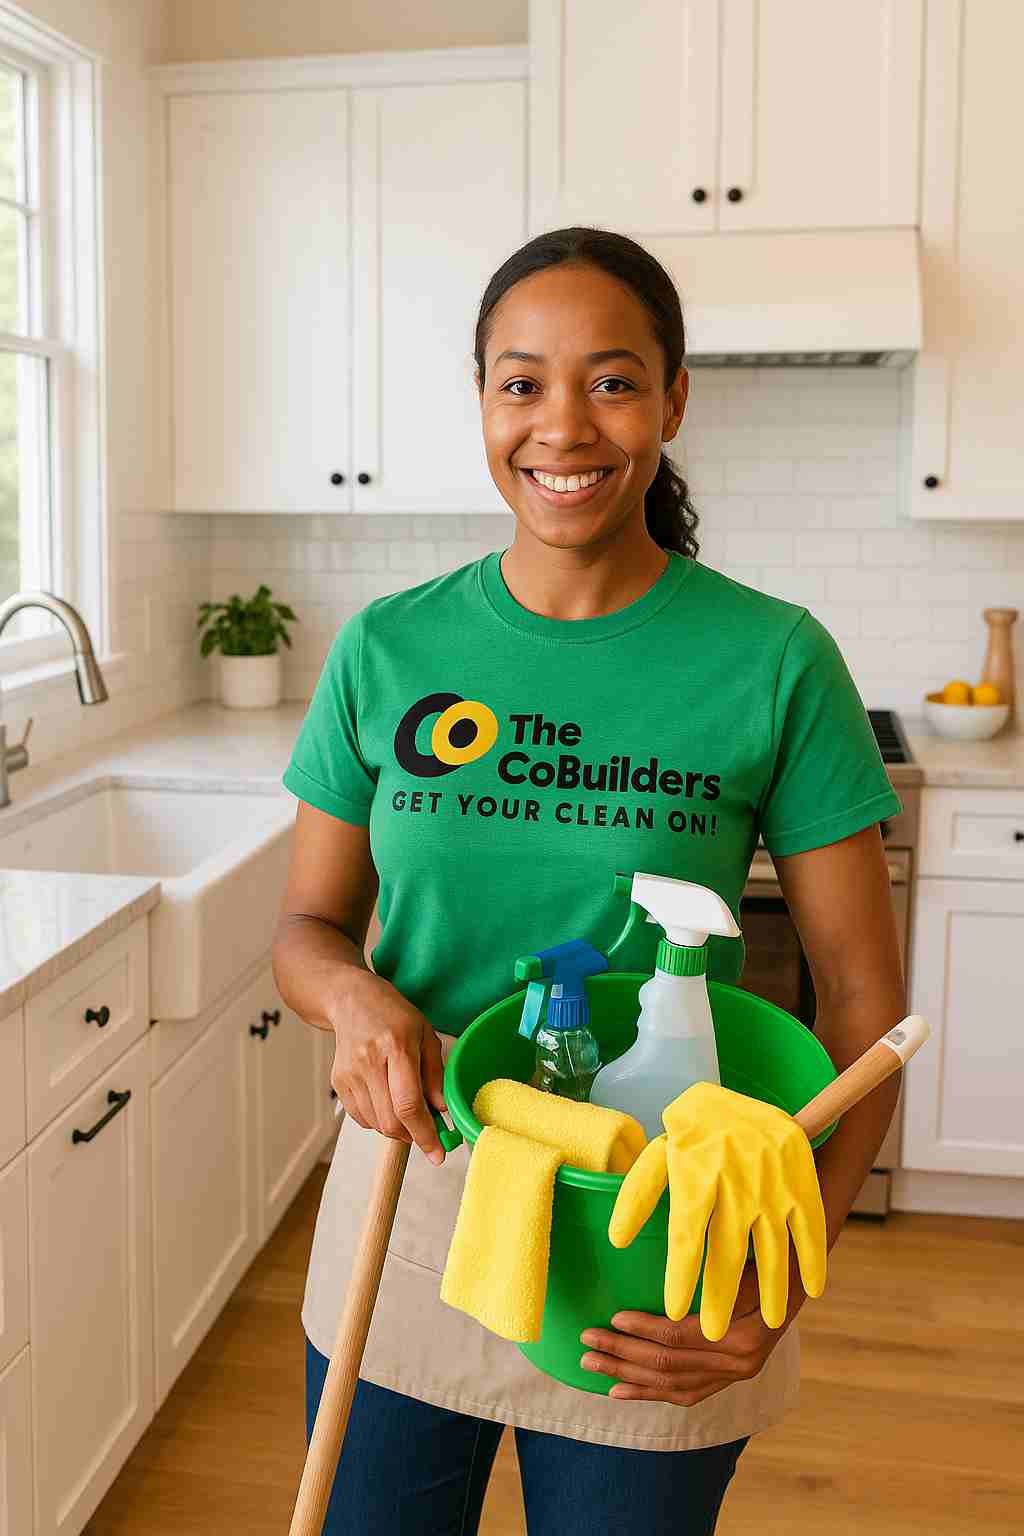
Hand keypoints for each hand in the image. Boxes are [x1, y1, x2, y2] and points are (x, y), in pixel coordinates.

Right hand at [329, 970, 446, 1164]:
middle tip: (426, 1131)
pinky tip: (387, 1101)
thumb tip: (442, 1111)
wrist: (351, 1000)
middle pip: (390, 1121)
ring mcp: (350, 1074)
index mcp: (396, 1046)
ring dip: (397, 1129)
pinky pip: (362, 1118)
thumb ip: (435, 1074)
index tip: (438, 1154)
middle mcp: (369, 1062)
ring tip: (407, 1109)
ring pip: (376, 1124)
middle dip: (413, 1136)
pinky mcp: (338, 1082)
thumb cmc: (393, 1014)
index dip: (425, 1134)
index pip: (408, 1104)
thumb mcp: (425, 1034)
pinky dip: (379, 1120)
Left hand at [579, 1255, 805, 1406]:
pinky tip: (621, 1391)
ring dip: (628, 1377)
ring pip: (673, 1384)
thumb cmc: (768, 1256)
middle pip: (670, 1365)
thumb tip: (669, 1274)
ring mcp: (735, 1375)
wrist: (799, 1275)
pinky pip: (686, 1393)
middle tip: (586, 1344)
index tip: (614, 1318)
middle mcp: (739, 1364)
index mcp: (742, 1336)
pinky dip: (652, 1393)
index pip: (681, 1337)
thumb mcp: (746, 1258)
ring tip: (592, 1368)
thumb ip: (713, 1273)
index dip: (645, 1330)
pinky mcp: (729, 1378)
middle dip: (624, 1356)